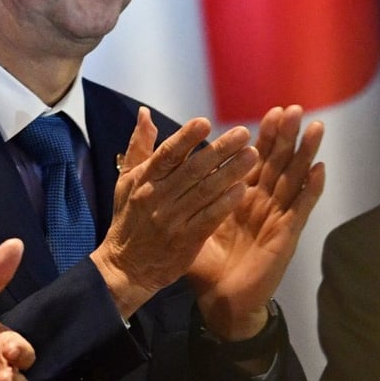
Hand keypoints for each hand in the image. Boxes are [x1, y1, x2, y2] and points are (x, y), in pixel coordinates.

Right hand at [91, 107, 258, 317]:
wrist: (126, 266)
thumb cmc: (129, 219)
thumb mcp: (126, 181)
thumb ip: (139, 147)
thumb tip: (145, 114)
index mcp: (143, 180)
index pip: (166, 154)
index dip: (185, 138)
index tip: (205, 122)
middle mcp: (156, 197)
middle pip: (192, 170)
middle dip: (219, 150)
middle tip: (244, 133)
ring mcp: (171, 220)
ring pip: (205, 191)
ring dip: (231, 172)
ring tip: (253, 155)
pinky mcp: (186, 240)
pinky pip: (209, 217)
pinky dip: (226, 202)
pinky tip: (244, 188)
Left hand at [188, 105, 324, 338]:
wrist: (217, 297)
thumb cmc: (202, 259)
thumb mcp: (184, 218)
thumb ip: (178, 190)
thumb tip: (166, 169)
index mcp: (239, 197)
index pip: (254, 160)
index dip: (263, 137)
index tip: (270, 111)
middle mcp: (260, 204)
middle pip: (275, 163)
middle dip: (284, 137)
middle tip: (291, 109)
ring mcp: (274, 218)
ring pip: (292, 180)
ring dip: (303, 154)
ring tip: (313, 128)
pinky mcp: (283, 235)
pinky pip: (299, 209)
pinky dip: (310, 189)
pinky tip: (319, 169)